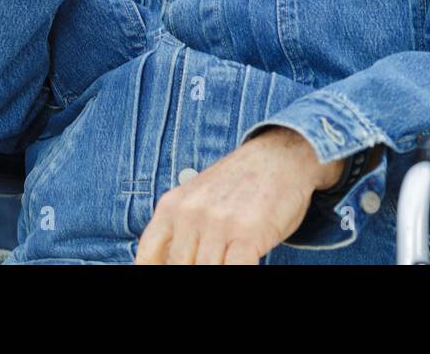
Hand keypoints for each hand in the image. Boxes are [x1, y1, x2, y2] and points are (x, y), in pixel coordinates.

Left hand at [134, 127, 342, 264]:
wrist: (281, 155)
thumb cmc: (241, 183)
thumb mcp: (198, 197)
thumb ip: (181, 228)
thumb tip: (170, 261)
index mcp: (172, 205)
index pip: (148, 253)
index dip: (154, 269)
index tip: (164, 272)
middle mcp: (190, 213)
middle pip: (178, 266)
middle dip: (193, 270)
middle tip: (211, 261)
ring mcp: (218, 223)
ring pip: (205, 271)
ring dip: (216, 270)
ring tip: (226, 262)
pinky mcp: (248, 233)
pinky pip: (234, 270)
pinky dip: (235, 273)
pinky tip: (245, 264)